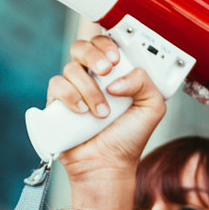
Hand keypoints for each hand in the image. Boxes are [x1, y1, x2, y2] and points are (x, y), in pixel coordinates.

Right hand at [49, 35, 167, 189]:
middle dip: (94, 54)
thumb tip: (117, 78)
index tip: (117, 58)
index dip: (108, 44)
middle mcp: (92, 79)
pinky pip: (56, 84)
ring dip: (89, 88)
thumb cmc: (129, 138)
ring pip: (71, 67)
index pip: (105, 44)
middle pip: (82, 47)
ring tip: (102, 112)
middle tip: (106, 71)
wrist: (107, 165)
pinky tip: (83, 112)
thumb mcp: (152, 108)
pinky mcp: (57, 103)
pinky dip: (70, 96)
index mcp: (114, 75)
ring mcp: (73, 89)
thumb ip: (146, 83)